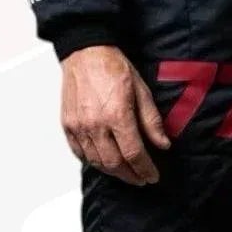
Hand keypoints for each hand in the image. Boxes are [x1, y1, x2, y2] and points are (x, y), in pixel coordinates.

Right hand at [61, 46, 172, 184]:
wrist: (85, 53)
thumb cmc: (112, 67)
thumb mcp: (141, 90)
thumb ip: (151, 121)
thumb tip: (163, 143)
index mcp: (117, 115)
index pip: (134, 154)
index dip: (145, 169)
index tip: (152, 176)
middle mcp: (95, 124)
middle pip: (114, 163)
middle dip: (130, 175)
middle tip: (141, 178)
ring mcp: (79, 127)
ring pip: (96, 162)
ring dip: (113, 172)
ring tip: (125, 172)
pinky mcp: (68, 125)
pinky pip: (80, 153)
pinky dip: (93, 162)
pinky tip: (103, 162)